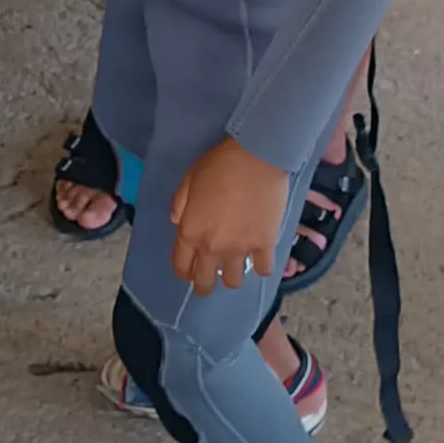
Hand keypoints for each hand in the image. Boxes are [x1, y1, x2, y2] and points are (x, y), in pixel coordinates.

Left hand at [170, 138, 290, 296]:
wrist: (257, 157)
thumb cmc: (220, 165)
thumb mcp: (189, 179)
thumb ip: (180, 204)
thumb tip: (178, 221)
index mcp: (190, 232)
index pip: (181, 267)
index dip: (184, 273)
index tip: (190, 271)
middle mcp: (212, 247)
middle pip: (205, 282)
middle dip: (204, 285)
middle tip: (210, 279)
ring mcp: (240, 249)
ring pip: (233, 282)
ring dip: (232, 275)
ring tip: (236, 264)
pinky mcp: (265, 244)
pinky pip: (263, 269)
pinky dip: (261, 266)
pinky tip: (260, 257)